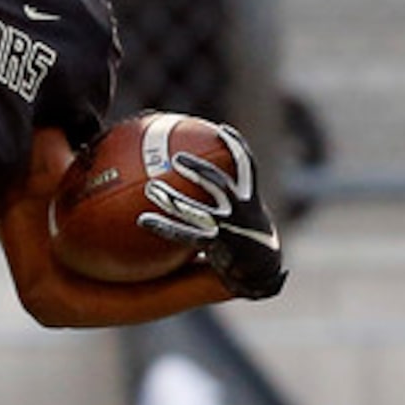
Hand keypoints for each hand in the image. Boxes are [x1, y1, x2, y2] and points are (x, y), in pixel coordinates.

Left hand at [135, 123, 287, 300]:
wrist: (262, 274)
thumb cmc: (248, 242)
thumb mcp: (247, 219)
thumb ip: (231, 203)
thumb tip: (210, 190)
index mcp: (251, 200)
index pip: (248, 166)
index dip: (236, 146)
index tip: (222, 129)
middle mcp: (241, 210)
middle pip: (219, 183)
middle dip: (198, 168)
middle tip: (175, 158)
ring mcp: (229, 228)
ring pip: (197, 209)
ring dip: (172, 199)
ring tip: (150, 189)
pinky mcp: (216, 245)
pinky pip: (184, 235)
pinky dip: (164, 226)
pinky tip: (143, 220)